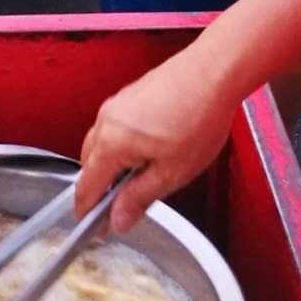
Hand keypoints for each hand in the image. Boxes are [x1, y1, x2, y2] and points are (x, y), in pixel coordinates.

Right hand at [76, 47, 240, 232]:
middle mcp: (106, 120)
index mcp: (111, 143)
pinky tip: (147, 152)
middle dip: (99, 188)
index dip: (88, 212)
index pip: (86, 186)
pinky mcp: (130, 95)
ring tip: (137, 181)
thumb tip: (118, 220)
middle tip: (118, 209)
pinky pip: (115, 127)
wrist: (213, 72)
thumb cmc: (198, 116)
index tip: (96, 228)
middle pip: (89, 164)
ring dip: (111, 165)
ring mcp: (117, 104)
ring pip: (102, 143)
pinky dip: (121, 145)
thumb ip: (139, 198)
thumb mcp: (172, 172)